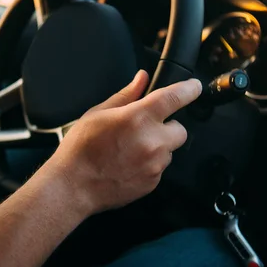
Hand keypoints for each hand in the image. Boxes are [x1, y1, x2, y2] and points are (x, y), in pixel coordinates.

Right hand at [43, 70, 201, 215]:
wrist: (73, 186)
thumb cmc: (80, 150)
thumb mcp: (98, 113)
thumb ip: (126, 95)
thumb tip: (142, 80)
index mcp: (138, 118)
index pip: (175, 97)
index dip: (189, 89)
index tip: (194, 87)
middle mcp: (152, 141)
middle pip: (180, 129)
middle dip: (167, 127)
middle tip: (145, 130)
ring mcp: (155, 164)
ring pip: (169, 151)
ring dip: (158, 148)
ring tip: (130, 150)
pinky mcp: (153, 183)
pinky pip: (160, 168)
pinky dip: (150, 165)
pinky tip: (128, 164)